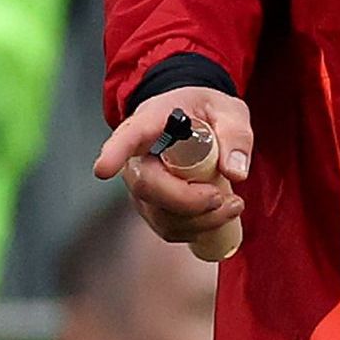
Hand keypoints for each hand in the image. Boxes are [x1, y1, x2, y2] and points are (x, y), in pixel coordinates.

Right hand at [91, 88, 248, 257]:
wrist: (197, 121)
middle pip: (146, 187)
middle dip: (187, 201)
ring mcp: (142, 185)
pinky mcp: (153, 206)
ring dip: (200, 220)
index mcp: (151, 122)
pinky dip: (196, 229)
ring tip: (233, 204)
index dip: (115, 153)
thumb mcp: (228, 110)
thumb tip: (234, 171)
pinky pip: (168, 227)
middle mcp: (138, 156)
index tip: (104, 168)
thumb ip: (235, 134)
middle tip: (222, 196)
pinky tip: (219, 215)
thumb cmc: (206, 112)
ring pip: (159, 214)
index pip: (128, 137)